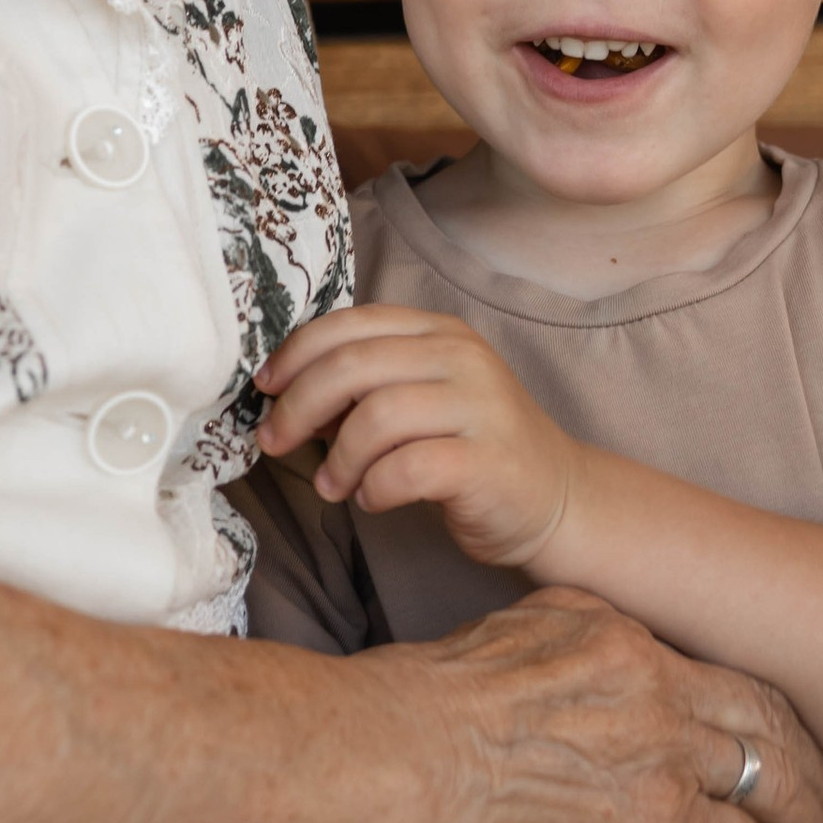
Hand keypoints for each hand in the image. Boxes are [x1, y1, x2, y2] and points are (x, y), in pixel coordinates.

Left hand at [257, 303, 576, 568]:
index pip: (350, 324)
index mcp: (438, 332)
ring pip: (376, 417)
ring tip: (333, 486)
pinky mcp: (487, 461)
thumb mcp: (418, 399)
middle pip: (353, 366)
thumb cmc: (471, 449)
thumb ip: (363, 386)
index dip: (295, 354)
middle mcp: (462, 358)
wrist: (557, 497)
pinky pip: (406, 468)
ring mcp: (480, 406)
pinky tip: (372, 498)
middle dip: (298, 407)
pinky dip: (374, 487)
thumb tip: (283, 396)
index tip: (265, 388)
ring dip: (337, 458)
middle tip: (276, 443)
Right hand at [388, 586, 822, 822]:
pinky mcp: (659, 819)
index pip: (716, 675)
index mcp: (612, 633)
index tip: (750, 761)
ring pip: (780, 786)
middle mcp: (653, 676)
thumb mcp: (493, 644)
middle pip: (773, 720)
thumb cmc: (407, 715)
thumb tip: (557, 680)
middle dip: (805, 776)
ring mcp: (662, 746)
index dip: (749, 723)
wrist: (388, 757)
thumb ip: (549, 654)